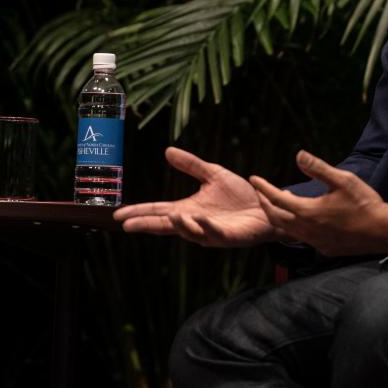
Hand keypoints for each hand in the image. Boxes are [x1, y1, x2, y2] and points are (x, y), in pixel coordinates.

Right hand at [114, 147, 279, 246]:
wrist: (268, 207)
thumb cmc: (241, 196)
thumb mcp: (213, 175)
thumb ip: (192, 165)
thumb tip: (167, 151)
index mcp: (189, 209)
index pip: (160, 211)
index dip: (140, 212)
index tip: (119, 215)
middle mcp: (196, 223)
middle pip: (167, 225)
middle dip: (148, 225)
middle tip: (127, 225)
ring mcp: (211, 232)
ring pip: (190, 232)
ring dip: (178, 225)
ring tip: (168, 216)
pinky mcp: (229, 236)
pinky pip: (214, 233)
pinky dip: (205, 226)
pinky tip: (197, 218)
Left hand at [249, 150, 387, 256]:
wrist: (383, 231)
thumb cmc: (364, 203)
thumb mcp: (343, 180)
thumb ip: (318, 168)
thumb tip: (298, 155)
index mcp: (309, 211)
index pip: (277, 198)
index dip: (263, 188)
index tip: (253, 178)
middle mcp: (307, 229)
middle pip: (275, 218)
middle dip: (265, 204)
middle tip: (259, 193)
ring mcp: (315, 242)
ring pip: (287, 230)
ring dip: (278, 216)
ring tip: (279, 203)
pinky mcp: (324, 248)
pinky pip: (301, 238)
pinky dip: (293, 226)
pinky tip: (301, 219)